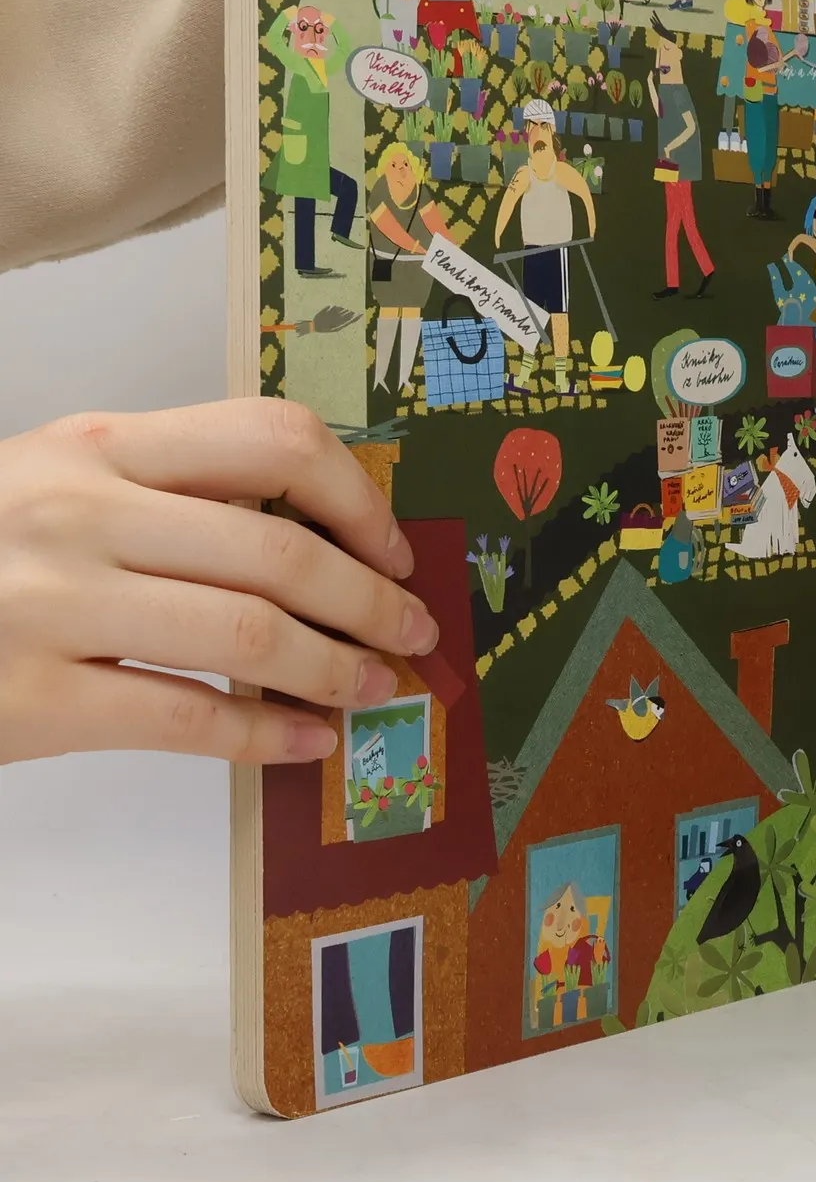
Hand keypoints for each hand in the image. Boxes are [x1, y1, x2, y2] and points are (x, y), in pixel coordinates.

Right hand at [0, 402, 436, 766]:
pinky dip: (265, 735)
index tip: (393, 545)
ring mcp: (53, 606)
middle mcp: (81, 512)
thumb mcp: (62, 483)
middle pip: (280, 549)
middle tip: (412, 631)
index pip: (273, 439)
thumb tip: (324, 538)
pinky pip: (186, 718)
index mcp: (101, 443)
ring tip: (374, 688)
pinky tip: (305, 743)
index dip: (358, 496)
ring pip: (248, 634)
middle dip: (371, 599)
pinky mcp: (34, 700)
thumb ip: (172, 491)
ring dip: (336, 668)